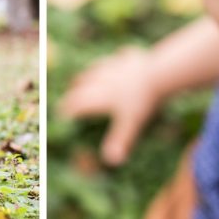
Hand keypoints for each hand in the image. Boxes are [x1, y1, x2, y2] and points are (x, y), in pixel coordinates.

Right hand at [58, 47, 159, 165]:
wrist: (158, 72)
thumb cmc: (141, 100)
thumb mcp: (131, 123)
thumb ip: (119, 140)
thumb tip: (111, 161)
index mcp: (99, 96)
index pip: (77, 102)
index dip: (67, 108)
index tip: (60, 113)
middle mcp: (102, 79)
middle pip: (82, 84)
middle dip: (74, 91)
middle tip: (69, 97)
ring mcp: (115, 65)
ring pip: (96, 68)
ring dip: (89, 74)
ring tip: (85, 77)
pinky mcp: (130, 57)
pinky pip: (119, 57)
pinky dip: (116, 60)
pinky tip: (118, 58)